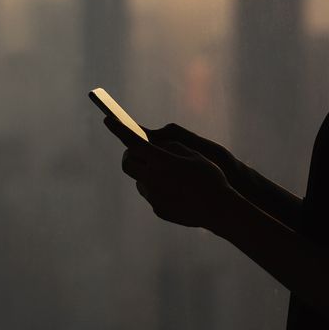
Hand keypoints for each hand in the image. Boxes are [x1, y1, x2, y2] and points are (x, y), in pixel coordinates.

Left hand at [103, 116, 234, 229]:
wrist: (220, 210)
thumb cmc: (210, 177)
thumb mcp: (193, 153)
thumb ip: (170, 146)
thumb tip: (154, 147)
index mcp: (162, 161)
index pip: (134, 142)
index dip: (119, 129)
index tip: (108, 119)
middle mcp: (153, 179)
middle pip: (127, 163)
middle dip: (130, 154)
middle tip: (139, 150)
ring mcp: (154, 196)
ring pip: (139, 180)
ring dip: (146, 173)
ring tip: (169, 174)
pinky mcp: (157, 209)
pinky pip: (151, 194)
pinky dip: (157, 188)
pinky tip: (176, 190)